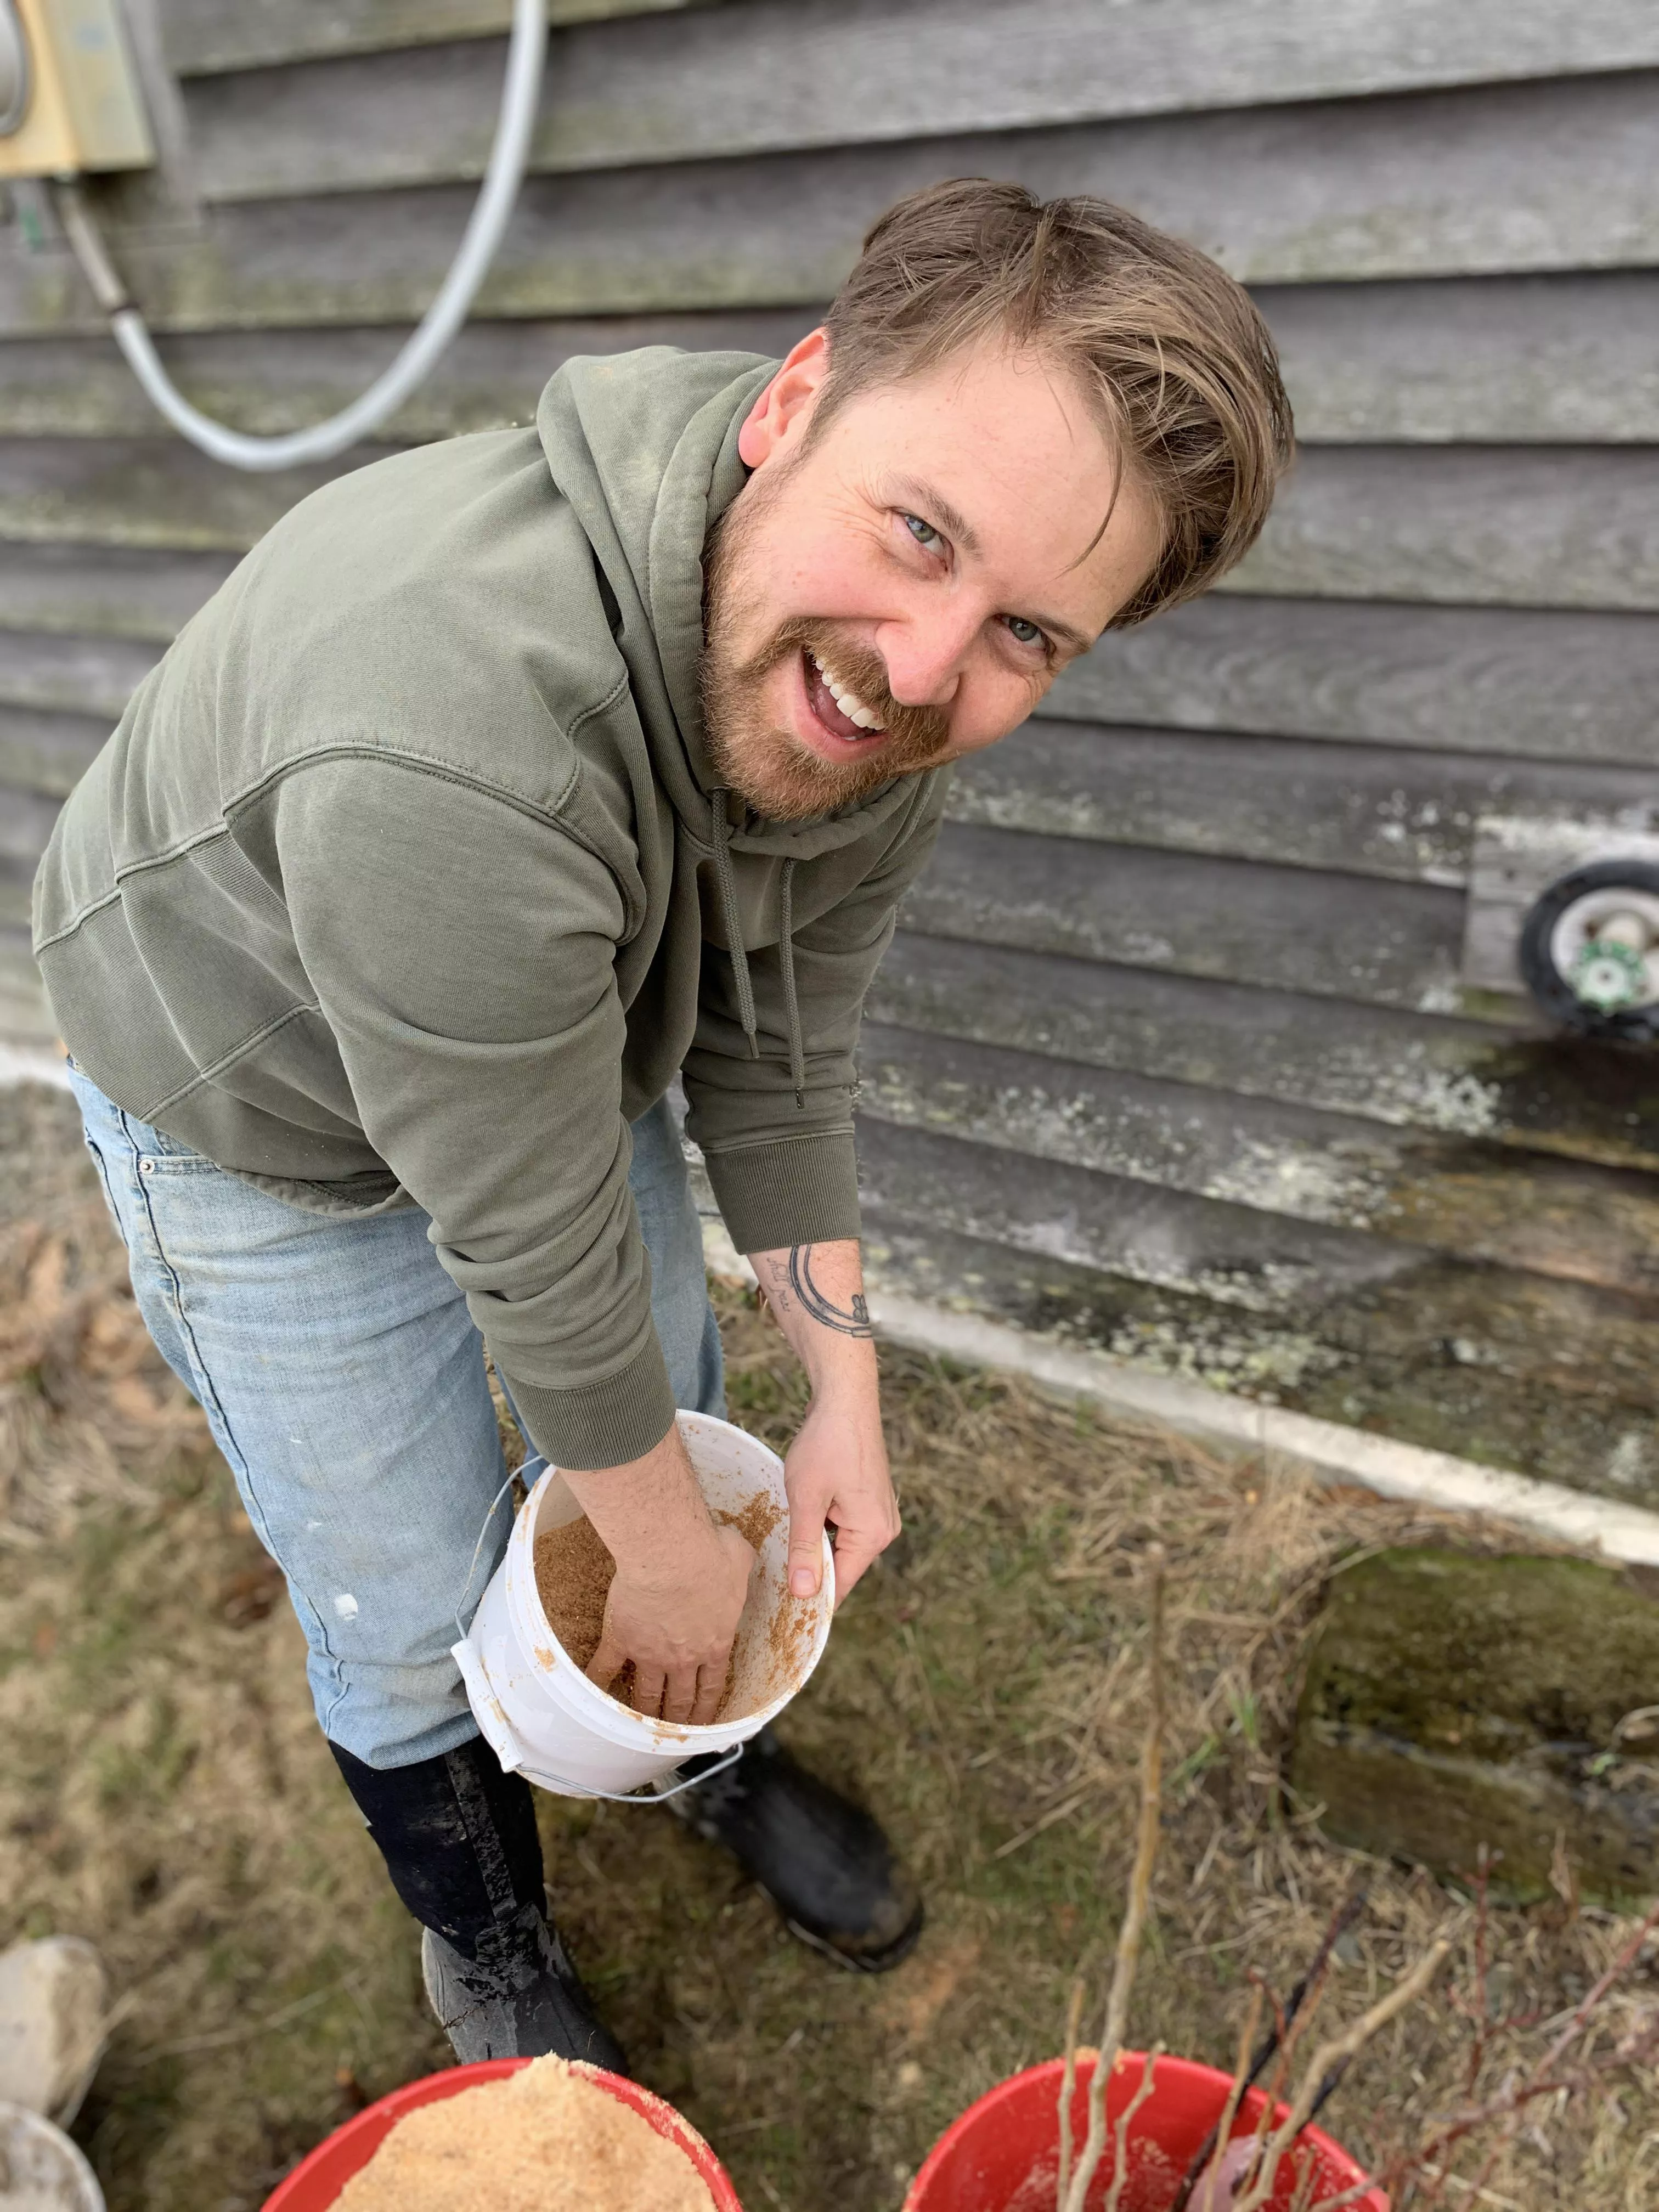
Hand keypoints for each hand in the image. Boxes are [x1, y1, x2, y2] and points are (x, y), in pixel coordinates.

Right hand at [563, 1423, 757, 1725]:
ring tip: (639, 1725)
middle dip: (677, 1718)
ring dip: (644, 1712)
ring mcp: (650, 1654)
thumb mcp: (740, 1558)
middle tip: (672, 1732)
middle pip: (680, 1699)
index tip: (702, 1723)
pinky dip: (597, 1683)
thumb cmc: (710, 1554)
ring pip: (646, 1694)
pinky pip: (606, 1668)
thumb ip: (741, 1565)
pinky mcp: (621, 1640)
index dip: (706, 1708)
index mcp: (715, 1643)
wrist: (671, 1555)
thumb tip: (740, 1554)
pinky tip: (591, 1693)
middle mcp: (684, 1658)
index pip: (713, 1686)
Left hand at [783, 1386, 898, 1609]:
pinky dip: (821, 1525)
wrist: (844, 1399)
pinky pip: (843, 1527)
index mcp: (873, 1535)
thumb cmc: (826, 1445)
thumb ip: (804, 1548)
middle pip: (841, 1567)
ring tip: (784, 1531)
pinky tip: (801, 1511)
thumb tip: (802, 1594)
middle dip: (809, 1567)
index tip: (778, 1606)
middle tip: (771, 1569)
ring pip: (839, 1546)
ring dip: (813, 1542)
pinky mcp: (870, 1501)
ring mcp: (879, 1514)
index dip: (809, 1596)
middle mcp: (883, 1529)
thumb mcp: (806, 1498)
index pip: (840, 1584)